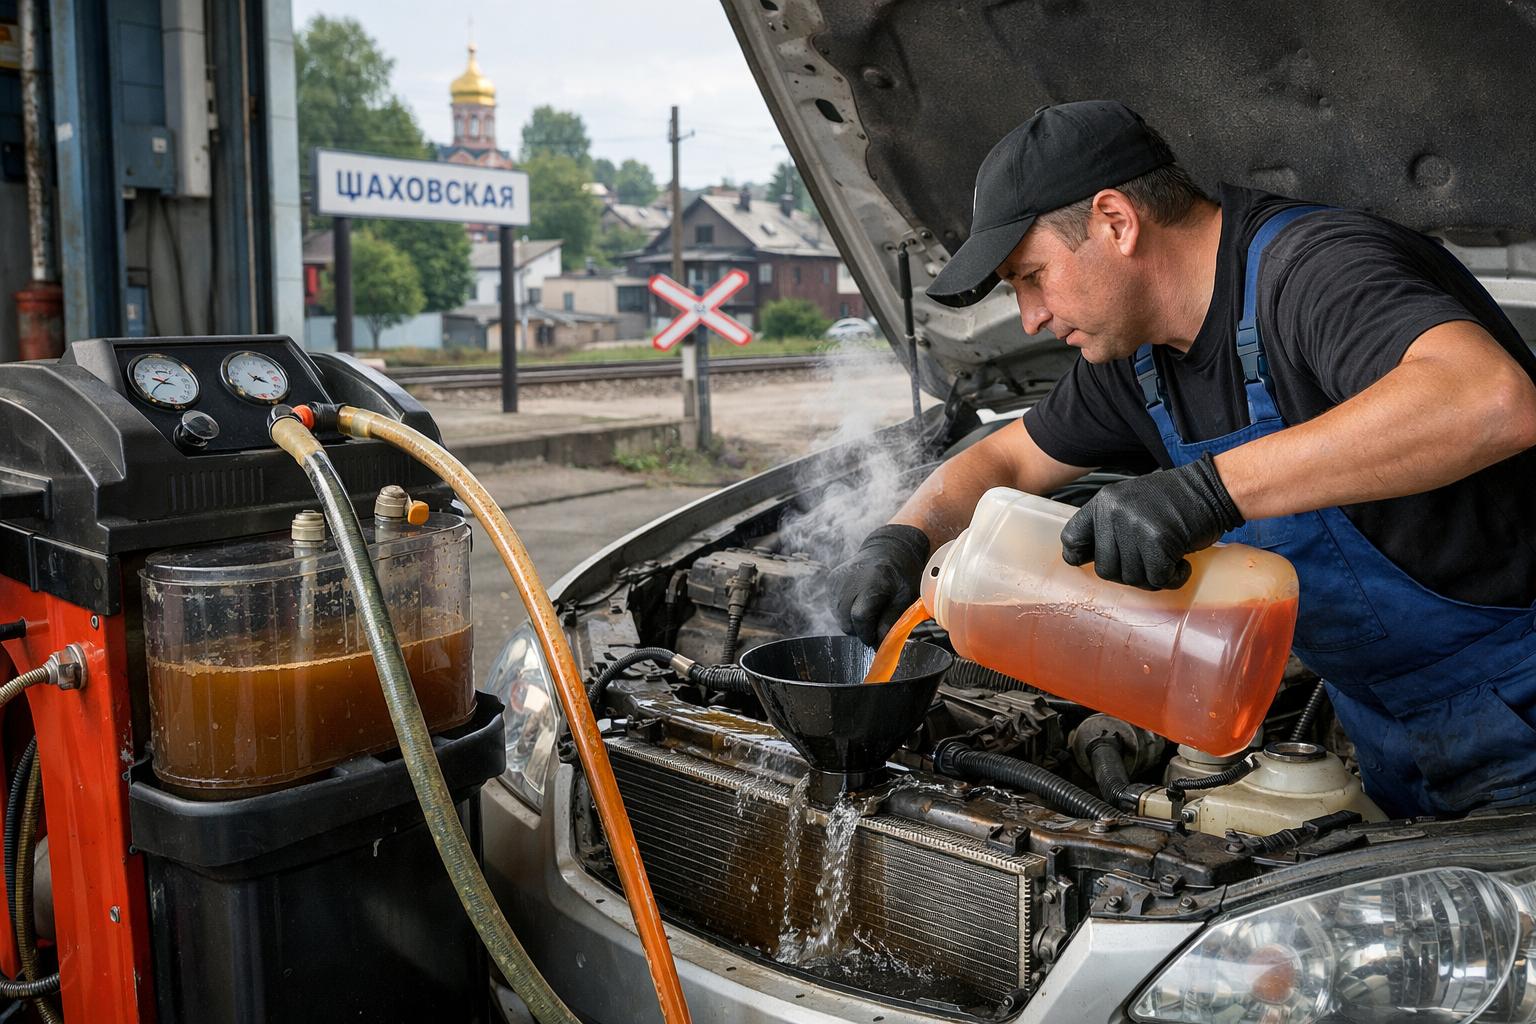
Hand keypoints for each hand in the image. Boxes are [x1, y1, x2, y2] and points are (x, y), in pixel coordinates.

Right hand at [831, 524, 930, 645]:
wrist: (888, 548)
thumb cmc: (901, 574)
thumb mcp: (904, 597)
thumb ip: (891, 621)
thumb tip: (879, 645)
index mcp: (871, 581)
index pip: (860, 618)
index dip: (868, 633)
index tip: (878, 638)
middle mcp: (849, 580)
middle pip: (847, 621)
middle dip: (862, 630)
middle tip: (876, 623)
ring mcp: (837, 580)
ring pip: (840, 618)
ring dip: (854, 622)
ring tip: (870, 609)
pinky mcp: (831, 581)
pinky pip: (836, 608)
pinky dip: (847, 612)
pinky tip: (860, 601)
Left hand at [1060, 453, 1242, 589]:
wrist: (1212, 488)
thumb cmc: (1174, 500)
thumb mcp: (1130, 502)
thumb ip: (1108, 526)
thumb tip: (1079, 558)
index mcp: (1103, 502)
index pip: (1072, 538)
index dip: (1082, 556)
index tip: (1097, 561)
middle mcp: (1114, 512)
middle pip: (1105, 569)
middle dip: (1129, 573)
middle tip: (1150, 562)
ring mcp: (1135, 526)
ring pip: (1132, 578)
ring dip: (1153, 577)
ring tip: (1169, 557)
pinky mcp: (1158, 541)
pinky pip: (1157, 579)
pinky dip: (1173, 578)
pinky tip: (1182, 564)